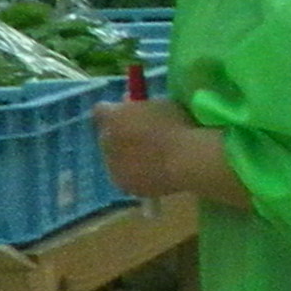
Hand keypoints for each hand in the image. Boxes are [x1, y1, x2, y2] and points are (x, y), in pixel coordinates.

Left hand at [94, 97, 235, 205]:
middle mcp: (104, 140)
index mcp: (112, 116)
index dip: (116, 111)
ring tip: (154, 160)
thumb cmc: (180, 126)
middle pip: (106, 136)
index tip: (131, 113)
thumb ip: (142, 106)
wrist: (188, 161)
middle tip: (143, 138)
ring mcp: (112, 166)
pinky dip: (137, 176)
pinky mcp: (125, 186)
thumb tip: (131, 104)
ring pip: (114, 159)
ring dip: (127, 157)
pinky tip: (156, 175)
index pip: (101, 110)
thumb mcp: (162, 104)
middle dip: (119, 136)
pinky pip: (127, 178)